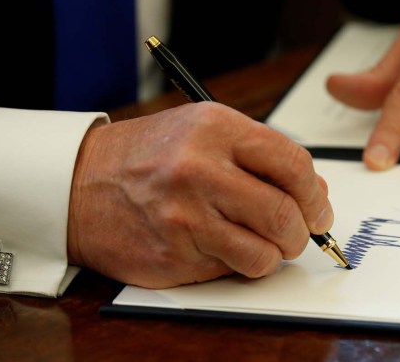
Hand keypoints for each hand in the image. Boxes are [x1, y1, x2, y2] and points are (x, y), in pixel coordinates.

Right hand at [66, 102, 332, 287]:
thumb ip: (261, 156)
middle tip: (299, 235)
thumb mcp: (205, 132)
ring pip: (265, 252)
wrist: (80, 184)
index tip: (319, 210)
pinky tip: (226, 250)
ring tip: (261, 243)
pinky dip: (242, 266)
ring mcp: (185, 215)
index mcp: (215, 128)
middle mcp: (200, 169)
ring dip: (275, 255)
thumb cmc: (148, 157)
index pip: (293, 163)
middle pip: (285, 213)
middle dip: (303, 232)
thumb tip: (316, 191)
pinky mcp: (174, 254)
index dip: (315, 194)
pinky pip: (233, 270)